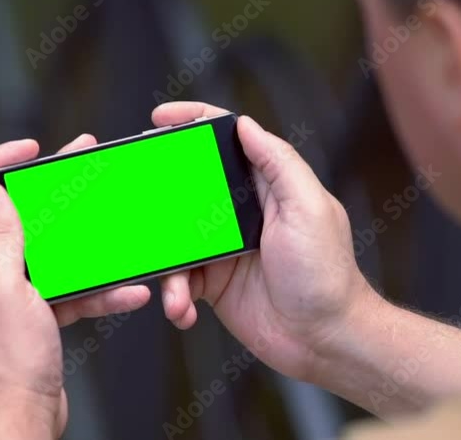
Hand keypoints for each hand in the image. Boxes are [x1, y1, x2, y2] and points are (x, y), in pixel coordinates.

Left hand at [0, 136, 150, 438]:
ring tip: (113, 217)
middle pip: (14, 215)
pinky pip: (70, 289)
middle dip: (49, 190)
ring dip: (82, 238)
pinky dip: (97, 289)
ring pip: (49, 250)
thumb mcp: (5, 286)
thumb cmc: (6, 358)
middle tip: (78, 163)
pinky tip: (128, 290)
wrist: (24, 415)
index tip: (30, 149)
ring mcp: (11, 293)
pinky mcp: (37, 314)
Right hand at [154, 102, 381, 381]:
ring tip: (173, 285)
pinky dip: (176, 295)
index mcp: (266, 187)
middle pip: (189, 186)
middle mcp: (241, 213)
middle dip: (157, 189)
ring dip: (165, 258)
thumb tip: (246, 125)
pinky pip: (180, 280)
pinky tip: (182, 309)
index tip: (160, 119)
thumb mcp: (309, 208)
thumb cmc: (326, 274)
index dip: (193, 123)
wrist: (324, 340)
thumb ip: (278, 163)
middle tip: (134, 191)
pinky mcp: (213, 284)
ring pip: (176, 237)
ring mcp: (224, 248)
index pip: (227, 142)